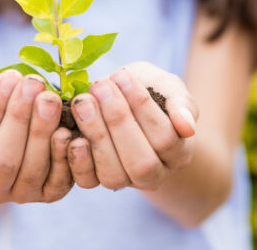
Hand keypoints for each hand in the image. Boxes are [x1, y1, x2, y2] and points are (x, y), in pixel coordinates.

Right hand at [0, 70, 72, 203]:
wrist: (8, 122)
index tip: (9, 76)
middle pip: (4, 161)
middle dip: (20, 119)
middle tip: (34, 83)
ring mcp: (20, 194)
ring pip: (31, 171)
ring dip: (43, 132)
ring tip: (49, 98)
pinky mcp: (48, 193)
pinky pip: (57, 183)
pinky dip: (63, 157)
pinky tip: (66, 129)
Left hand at [67, 61, 198, 190]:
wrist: (123, 98)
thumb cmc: (150, 90)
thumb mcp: (168, 86)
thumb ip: (182, 102)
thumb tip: (187, 126)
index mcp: (178, 152)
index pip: (165, 138)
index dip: (143, 107)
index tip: (122, 75)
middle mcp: (155, 175)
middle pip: (141, 163)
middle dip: (118, 122)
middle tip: (100, 87)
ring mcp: (125, 181)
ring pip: (114, 175)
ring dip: (96, 135)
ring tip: (83, 101)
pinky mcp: (96, 180)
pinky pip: (87, 181)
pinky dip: (76, 158)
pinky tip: (68, 129)